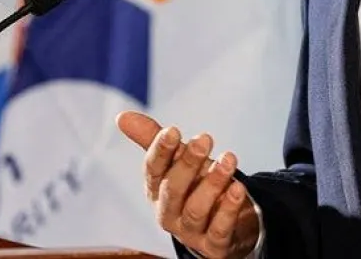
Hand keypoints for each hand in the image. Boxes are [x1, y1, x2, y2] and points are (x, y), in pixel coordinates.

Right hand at [116, 111, 259, 258]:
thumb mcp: (179, 162)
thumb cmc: (197, 186)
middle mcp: (169, 213)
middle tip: (205, 139)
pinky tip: (238, 188)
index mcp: (156, 190)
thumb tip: (122, 116)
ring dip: (212, 183)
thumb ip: (154, 139)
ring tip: (229, 159)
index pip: (152, 170)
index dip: (161, 150)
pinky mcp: (214, 245)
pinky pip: (219, 229)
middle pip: (172, 189)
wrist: (227, 225)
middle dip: (187, 163)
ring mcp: (190, 232)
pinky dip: (228, 209)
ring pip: (196, 209)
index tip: (173, 130)